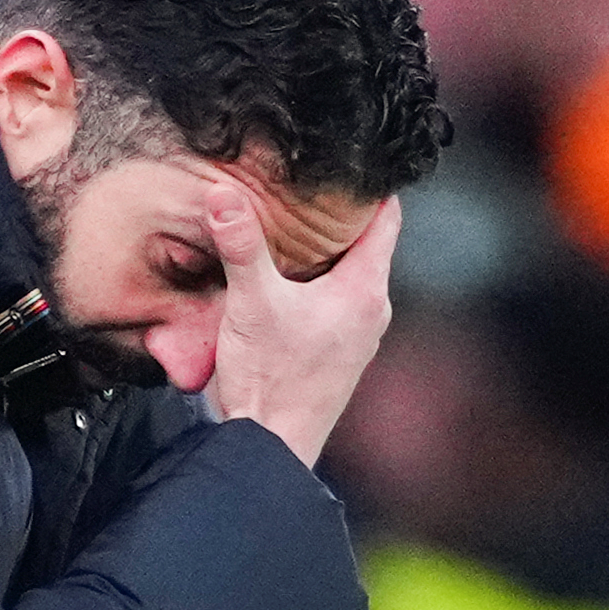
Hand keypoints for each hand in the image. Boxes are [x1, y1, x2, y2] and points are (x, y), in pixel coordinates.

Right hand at [201, 189, 399, 468]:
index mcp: (365, 289)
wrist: (270, 447)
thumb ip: (240, 244)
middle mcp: (373, 311)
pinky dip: (317, 284)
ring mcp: (358, 336)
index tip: (346, 162)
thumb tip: (222, 193)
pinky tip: (285, 281)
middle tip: (306, 186)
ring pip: (348, 275)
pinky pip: (335, 303)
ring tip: (290, 226)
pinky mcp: (339, 355)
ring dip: (324, 253)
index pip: (386, 218)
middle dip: (338, 217)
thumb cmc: (270, 380)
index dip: (369, 186)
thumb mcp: (251, 302)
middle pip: (365, 244)